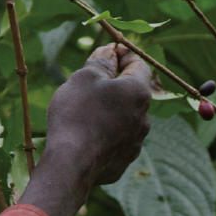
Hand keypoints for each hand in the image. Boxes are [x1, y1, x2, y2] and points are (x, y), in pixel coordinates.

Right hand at [45, 44, 154, 184]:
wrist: (71, 164)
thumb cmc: (78, 114)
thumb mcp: (85, 77)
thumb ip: (101, 62)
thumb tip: (110, 52)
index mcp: (138, 93)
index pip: (139, 65)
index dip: (123, 55)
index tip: (107, 52)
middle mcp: (144, 118)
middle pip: (132, 93)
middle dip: (114, 85)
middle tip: (90, 81)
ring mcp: (135, 143)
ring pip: (125, 118)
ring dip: (110, 110)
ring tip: (84, 111)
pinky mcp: (123, 162)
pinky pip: (116, 141)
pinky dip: (105, 134)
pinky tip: (86, 135)